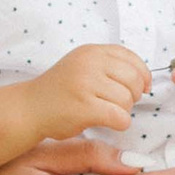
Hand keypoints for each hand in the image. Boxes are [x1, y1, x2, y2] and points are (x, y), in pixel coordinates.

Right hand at [37, 42, 152, 140]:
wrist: (29, 108)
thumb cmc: (60, 91)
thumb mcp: (83, 66)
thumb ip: (109, 66)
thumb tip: (145, 80)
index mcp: (92, 51)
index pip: (131, 58)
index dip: (143, 75)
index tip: (142, 88)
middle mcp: (89, 63)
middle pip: (134, 80)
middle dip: (133, 95)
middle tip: (119, 103)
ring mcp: (86, 84)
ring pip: (127, 100)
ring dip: (123, 111)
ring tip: (106, 112)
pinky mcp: (84, 107)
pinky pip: (120, 117)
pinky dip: (120, 123)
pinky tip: (107, 123)